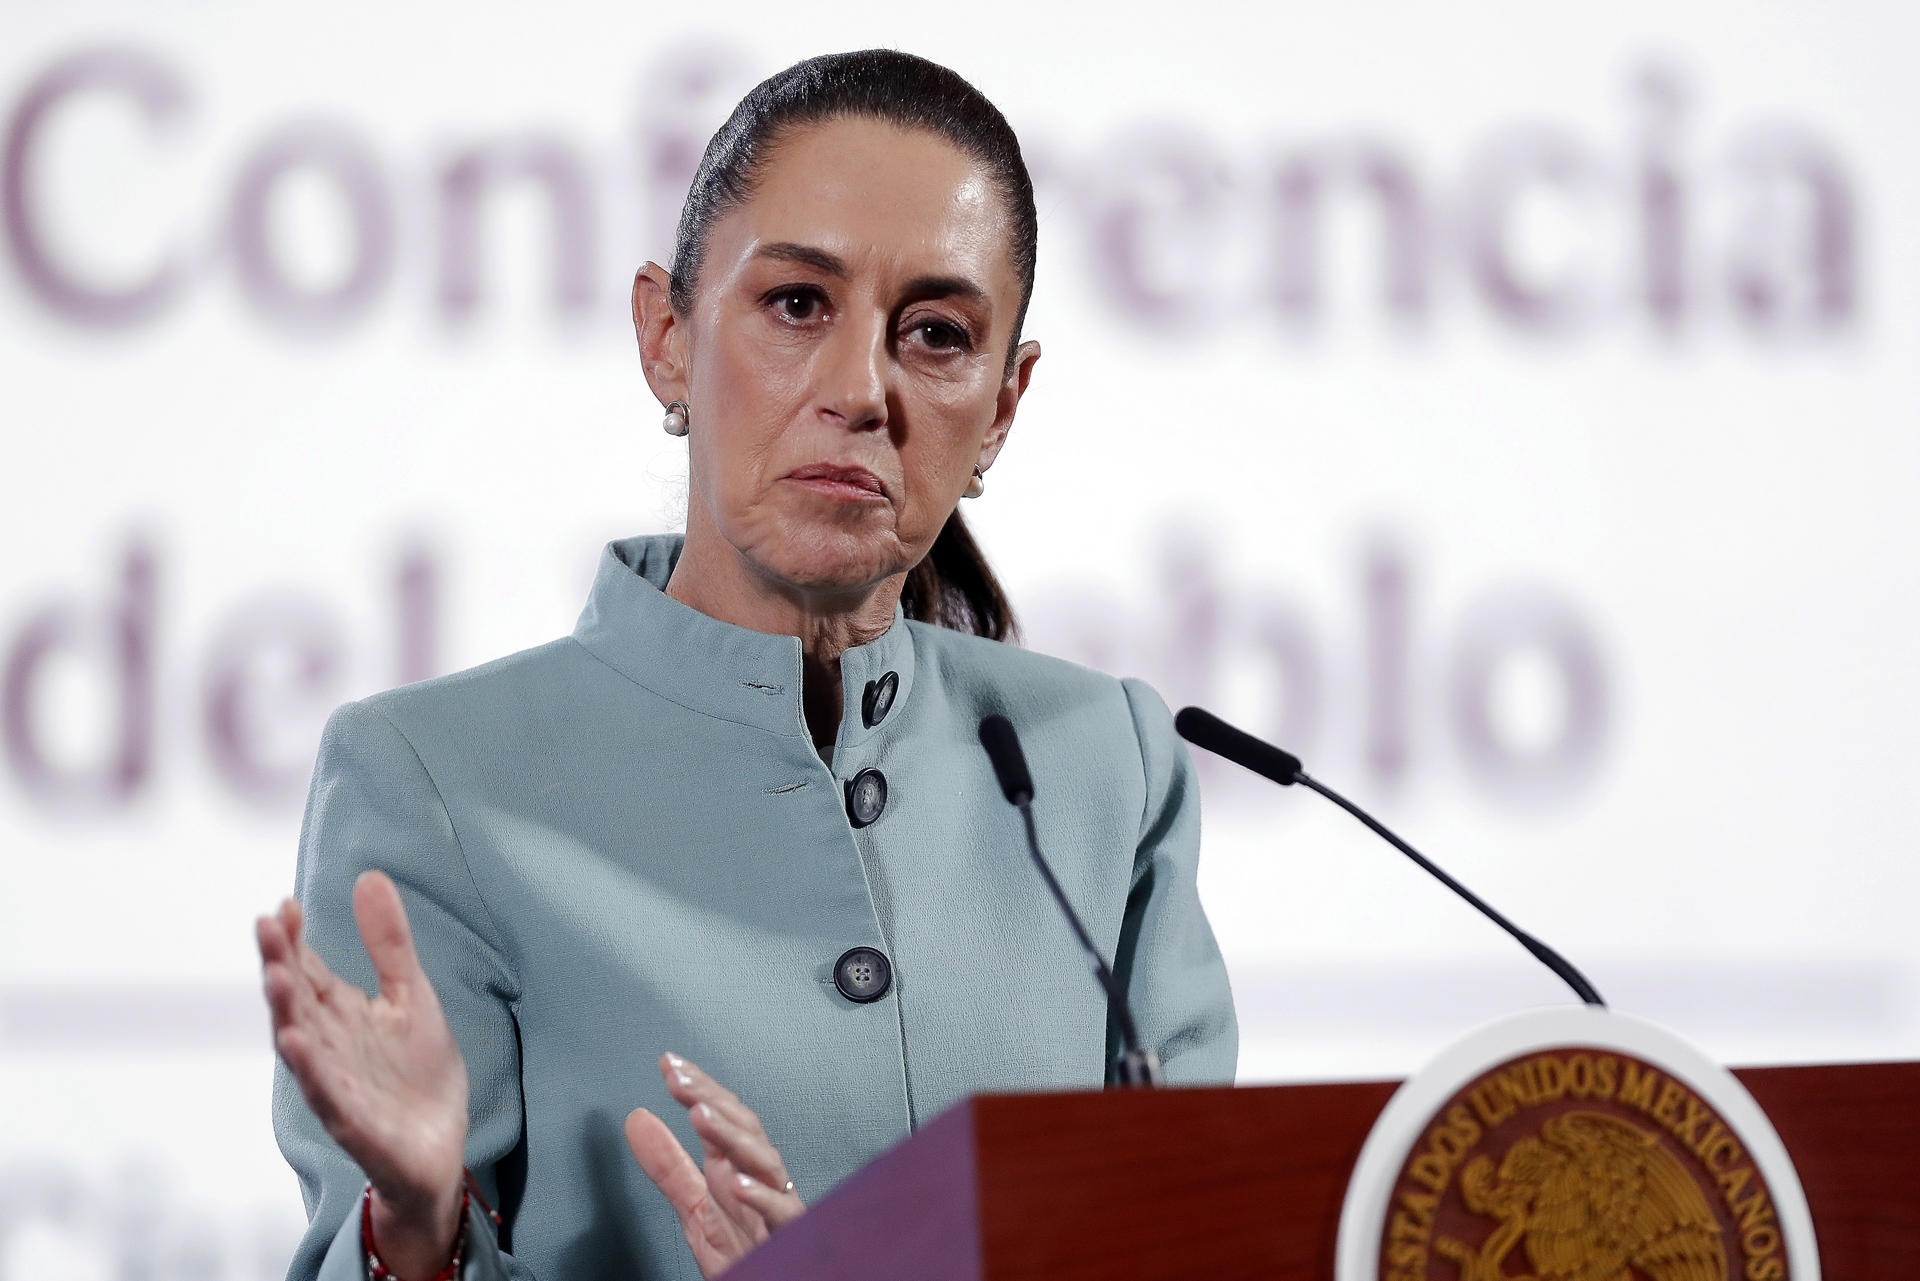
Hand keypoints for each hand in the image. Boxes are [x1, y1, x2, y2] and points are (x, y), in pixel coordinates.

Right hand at [256, 871, 470, 1274]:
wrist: (440, 1148)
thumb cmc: (417, 1073)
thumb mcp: (412, 995)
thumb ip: (389, 943)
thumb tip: (368, 876)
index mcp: (341, 1016)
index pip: (309, 970)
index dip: (295, 939)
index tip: (286, 903)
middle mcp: (330, 1047)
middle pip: (297, 1002)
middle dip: (280, 965)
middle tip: (267, 926)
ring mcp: (338, 1086)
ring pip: (303, 1047)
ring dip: (287, 1013)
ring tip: (276, 977)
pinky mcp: (356, 1124)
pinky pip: (329, 1097)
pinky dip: (312, 1072)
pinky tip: (298, 1046)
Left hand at [624, 1052, 805, 1276]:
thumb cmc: (743, 1251)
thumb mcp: (694, 1206)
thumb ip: (667, 1165)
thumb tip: (637, 1121)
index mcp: (736, 1169)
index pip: (722, 1117)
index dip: (698, 1088)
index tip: (670, 1064)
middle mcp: (759, 1180)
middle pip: (745, 1129)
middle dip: (713, 1101)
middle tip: (680, 1080)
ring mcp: (777, 1205)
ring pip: (765, 1161)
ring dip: (734, 1136)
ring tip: (701, 1115)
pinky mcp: (788, 1236)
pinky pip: (781, 1213)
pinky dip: (761, 1196)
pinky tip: (737, 1182)